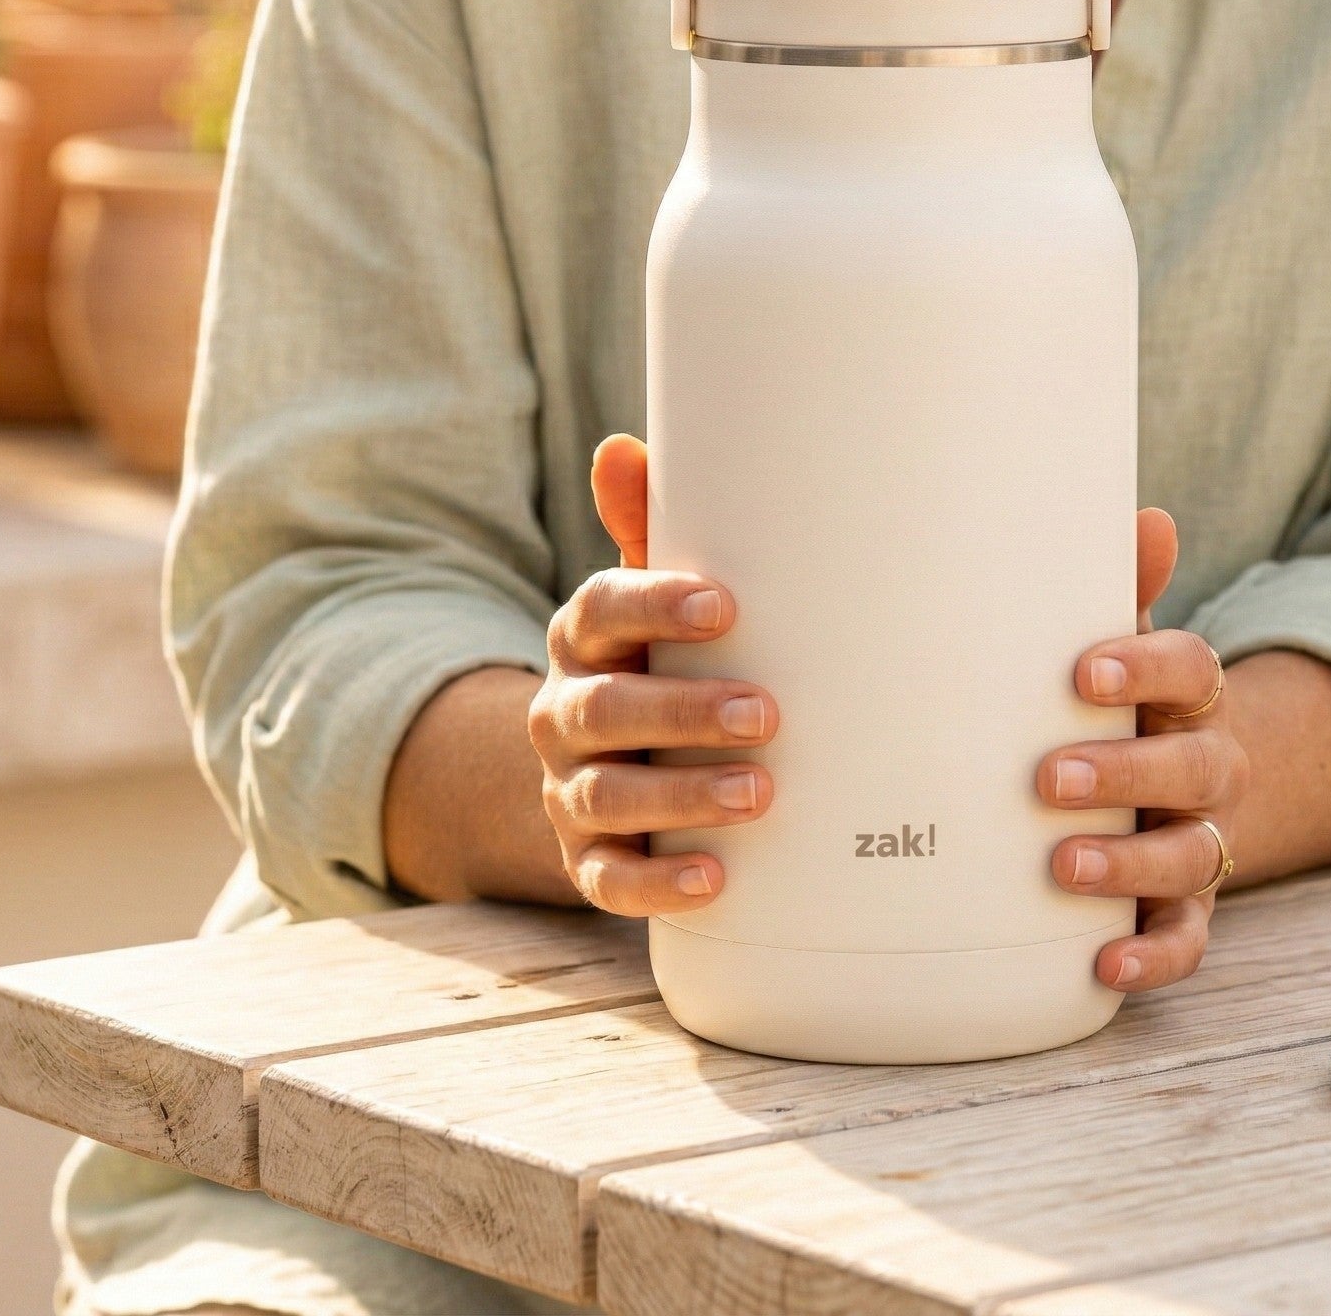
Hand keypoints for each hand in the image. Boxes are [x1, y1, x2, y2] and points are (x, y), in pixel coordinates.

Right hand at [527, 435, 780, 915]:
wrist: (606, 762)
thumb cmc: (658, 658)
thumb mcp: (653, 597)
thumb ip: (649, 528)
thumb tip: (623, 448)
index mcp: (583, 638)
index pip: (598, 611)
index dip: (654, 605)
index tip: (723, 605)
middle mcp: (563, 712)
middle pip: (606, 710)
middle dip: (684, 712)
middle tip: (766, 712)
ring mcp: (569, 791)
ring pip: (608, 796)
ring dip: (683, 796)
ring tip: (758, 792)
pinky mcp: (585, 859)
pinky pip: (608, 880)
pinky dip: (657, 882)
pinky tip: (714, 877)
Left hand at [1042, 510, 1252, 994]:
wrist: (1164, 785)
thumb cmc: (1114, 704)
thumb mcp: (1118, 645)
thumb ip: (1124, 586)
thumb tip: (1148, 516)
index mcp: (1190, 697)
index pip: (1192, 671)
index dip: (1146, 669)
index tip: (1083, 671)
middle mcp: (1209, 769)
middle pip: (1194, 767)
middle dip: (1124, 772)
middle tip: (1047, 778)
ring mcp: (1202, 840)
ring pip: (1191, 856)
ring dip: (1130, 865)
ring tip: (1061, 867)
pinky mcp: (1185, 908)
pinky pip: (1186, 940)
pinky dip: (1155, 959)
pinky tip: (1105, 966)